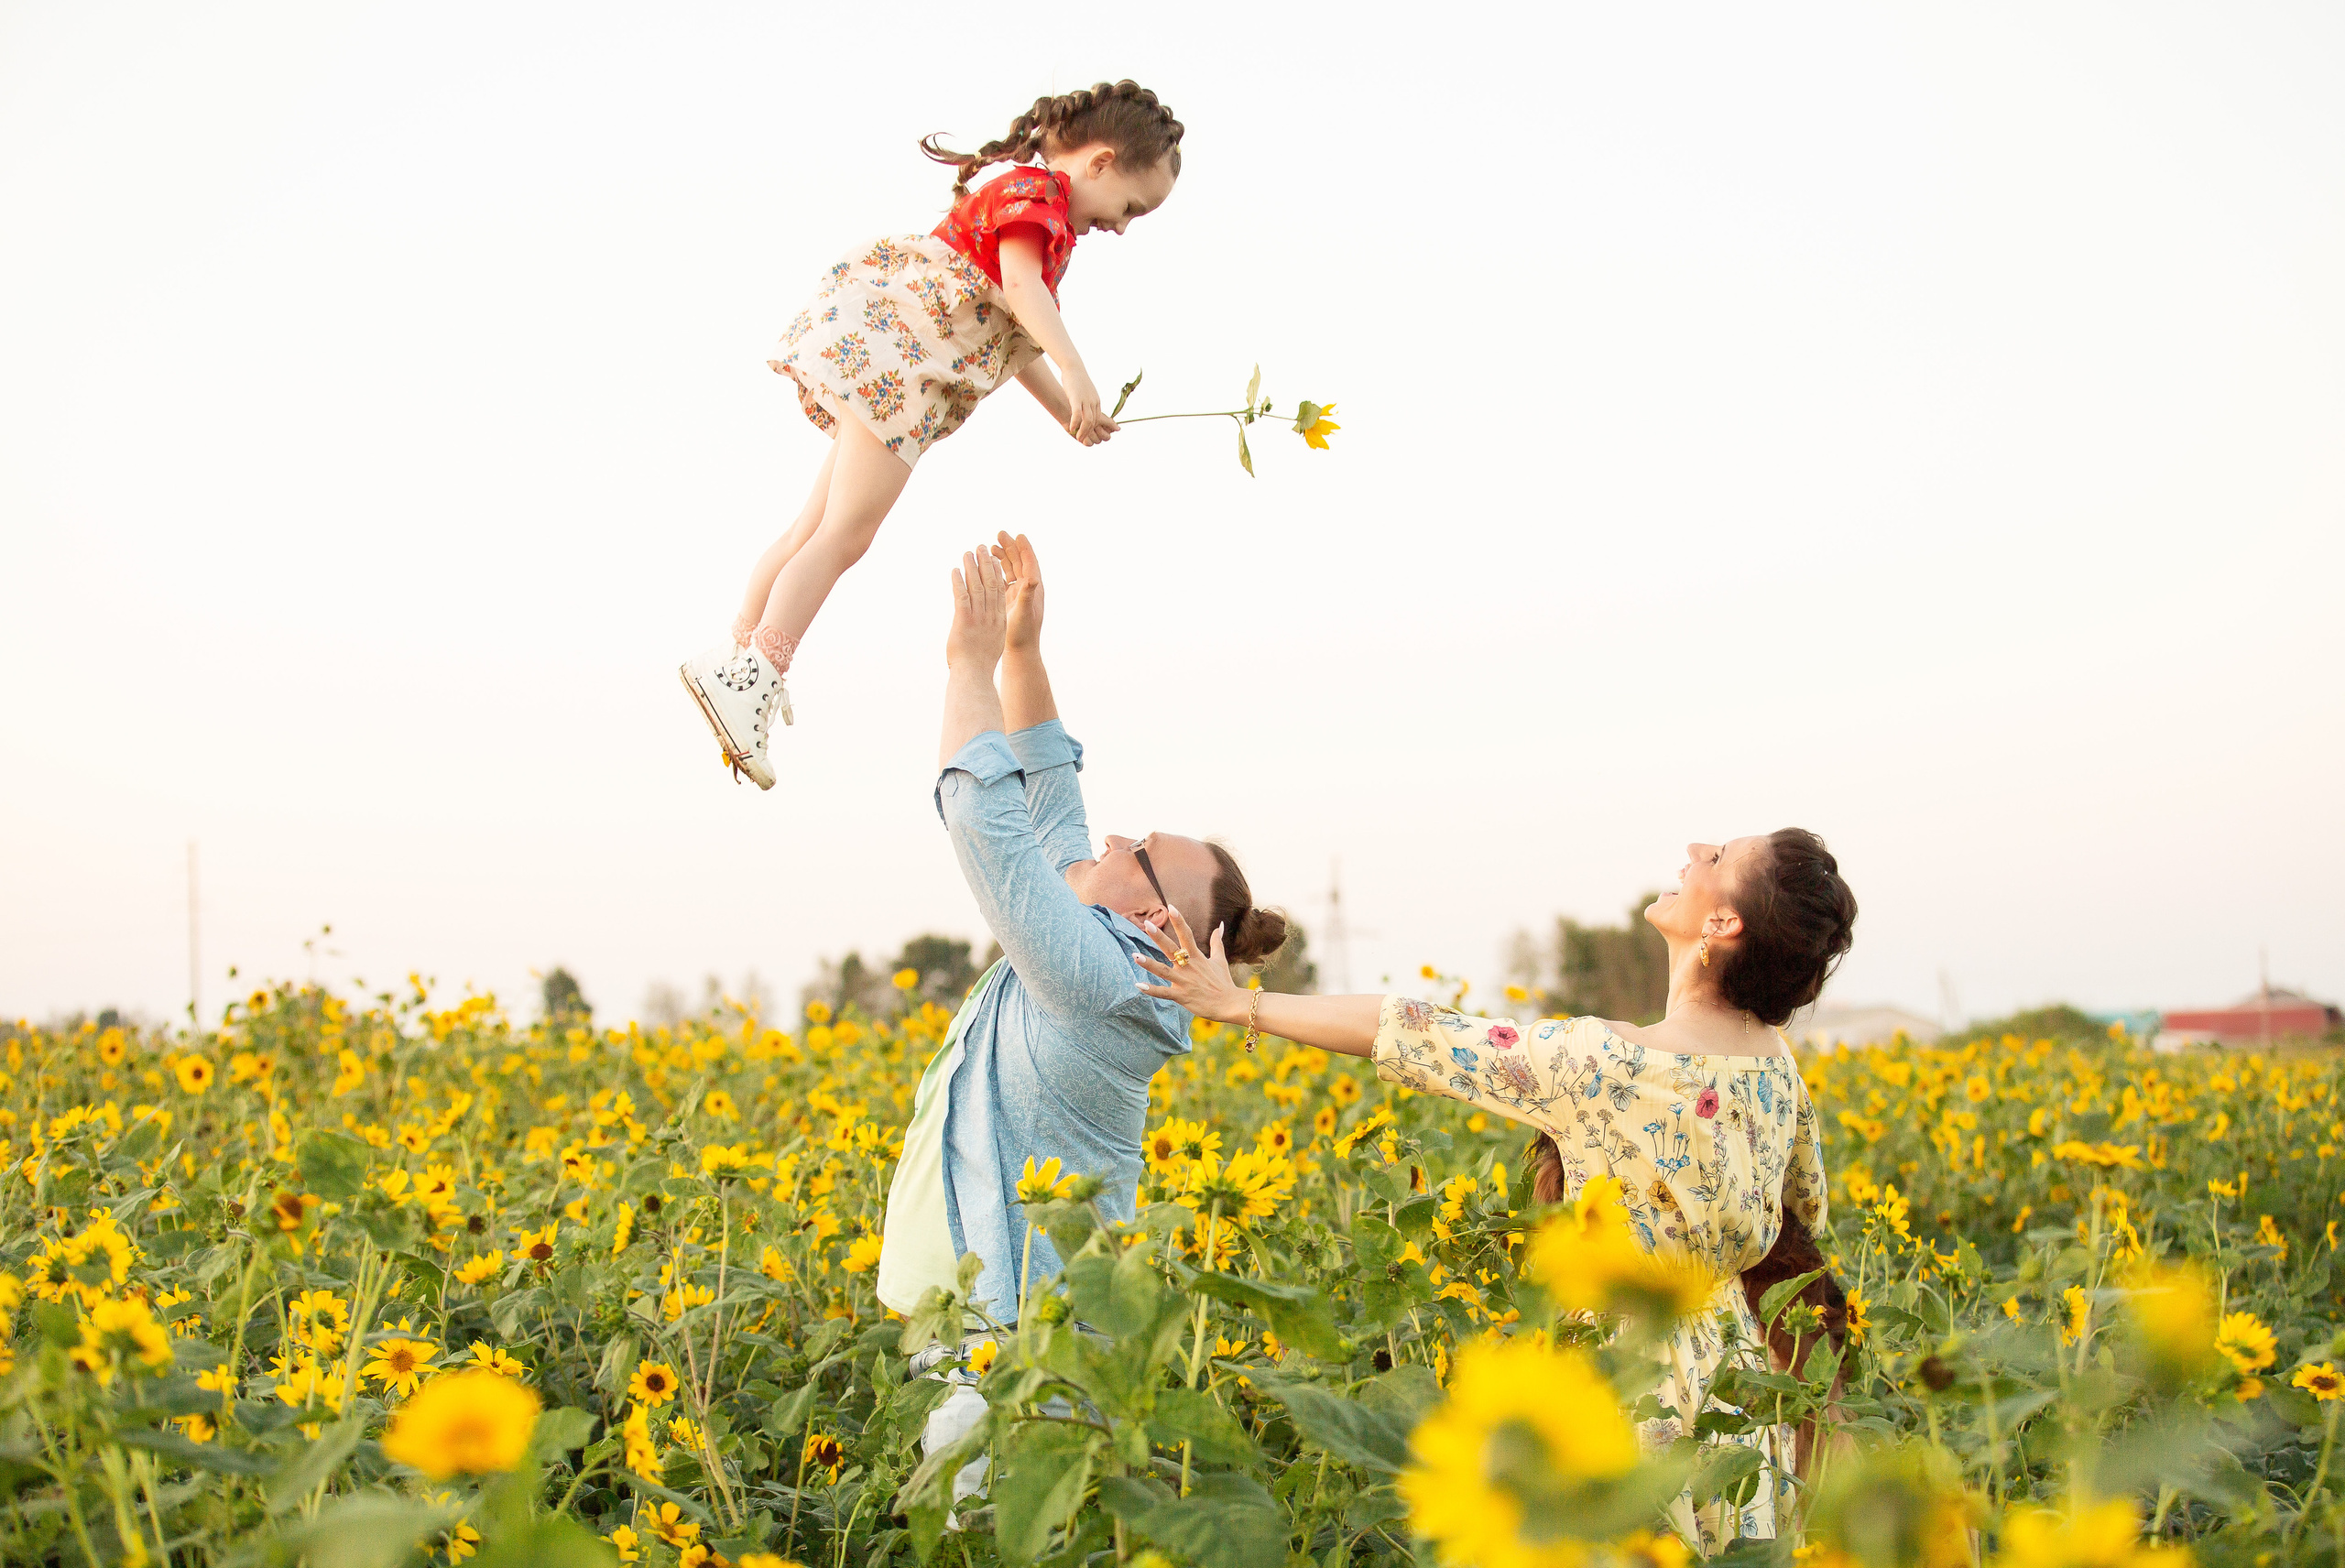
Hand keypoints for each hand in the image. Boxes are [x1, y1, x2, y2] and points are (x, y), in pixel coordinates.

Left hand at [945, 545, 1007, 673]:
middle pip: (991, 583)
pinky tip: (955, 570)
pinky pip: (962, 596)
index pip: (999, 591)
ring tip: (967, 552)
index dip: (997, 573)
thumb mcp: (989, 645)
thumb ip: (987, 632)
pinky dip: (959, 581)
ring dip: (972, 567)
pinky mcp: (964, 620)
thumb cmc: (978, 665)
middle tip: (981, 547)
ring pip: (977, 586)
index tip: (994, 559)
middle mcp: (991, 616)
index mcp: (998, 621)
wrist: (973, 675)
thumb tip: (983, 629)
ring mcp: (979, 617)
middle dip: (986, 563)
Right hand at [990, 531, 1044, 653]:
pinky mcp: (1009, 600)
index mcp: (1033, 589)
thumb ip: (1028, 594)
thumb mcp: (1024, 612)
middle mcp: (1027, 589)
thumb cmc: (1023, 633)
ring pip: (1011, 569)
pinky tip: (987, 565)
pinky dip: (996, 570)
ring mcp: (1018, 594)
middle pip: (1020, 562)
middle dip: (1011, 548)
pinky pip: (1003, 579)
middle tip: (1000, 534)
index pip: (1030, 563)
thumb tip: (1033, 578)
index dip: (1024, 549)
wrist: (1020, 649)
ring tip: (992, 546)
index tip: (1017, 535)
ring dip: (1003, 557)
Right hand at [1062, 368, 1117, 446]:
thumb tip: (1085, 407)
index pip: (1097, 419)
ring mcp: (1086, 400)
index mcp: (1096, 401)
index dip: (1092, 428)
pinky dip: (1075, 423)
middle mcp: (1093, 402)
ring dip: (1084, 431)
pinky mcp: (1076, 398)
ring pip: (1088, 420)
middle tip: (1082, 440)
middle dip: (1088, 433)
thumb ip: (1087, 400)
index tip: (1086, 434)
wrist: (1073, 367)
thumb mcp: (1085, 391)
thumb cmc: (1077, 379)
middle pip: (1094, 422)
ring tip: (1078, 438)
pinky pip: (1077, 414)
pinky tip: (1071, 428)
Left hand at [1133, 903, 1247, 1023]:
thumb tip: (1219, 925)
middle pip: (1171, 948)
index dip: (1179, 920)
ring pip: (1163, 971)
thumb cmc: (1223, 982)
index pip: (1186, 934)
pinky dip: (1151, 990)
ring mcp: (1184, 981)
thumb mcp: (1220, 960)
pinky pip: (1164, 993)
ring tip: (1134, 956)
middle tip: (1147, 924)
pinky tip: (1138, 986)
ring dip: (1148, 964)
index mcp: (1197, 956)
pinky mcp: (1182, 996)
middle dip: (1158, 937)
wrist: (1230, 1004)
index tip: (1171, 907)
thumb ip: (1216, 942)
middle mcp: (1188, 966)